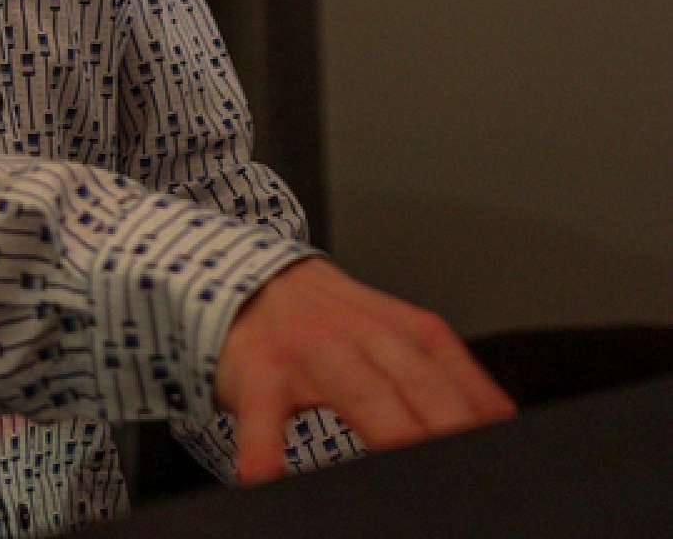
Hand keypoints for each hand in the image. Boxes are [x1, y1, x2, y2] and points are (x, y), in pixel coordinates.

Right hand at [213, 256, 515, 484]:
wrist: (252, 281)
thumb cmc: (331, 322)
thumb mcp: (392, 335)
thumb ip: (442, 377)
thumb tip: (501, 423)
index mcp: (402, 331)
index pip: (455, 372)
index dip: (482, 414)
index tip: (504, 452)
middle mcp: (362, 336)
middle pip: (417, 382)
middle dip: (448, 424)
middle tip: (470, 472)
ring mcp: (310, 351)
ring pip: (357, 391)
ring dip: (386, 429)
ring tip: (406, 473)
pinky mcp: (259, 372)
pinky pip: (264, 414)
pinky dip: (265, 446)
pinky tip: (266, 476)